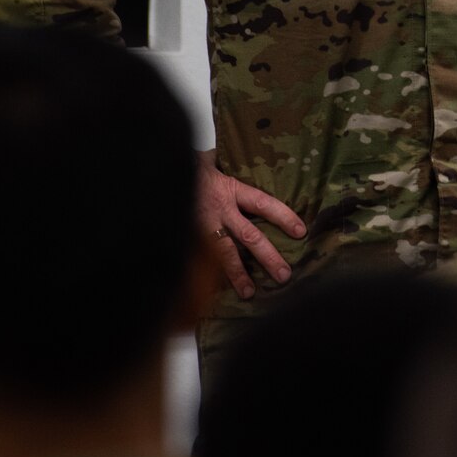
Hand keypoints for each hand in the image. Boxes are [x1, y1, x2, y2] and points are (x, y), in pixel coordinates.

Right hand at [198, 150, 306, 298]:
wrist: (156, 175)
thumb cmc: (185, 169)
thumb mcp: (208, 165)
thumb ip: (225, 171)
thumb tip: (234, 163)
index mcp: (230, 190)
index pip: (264, 203)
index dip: (283, 216)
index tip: (301, 231)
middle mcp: (219, 210)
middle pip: (249, 236)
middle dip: (268, 257)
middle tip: (284, 275)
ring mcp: (201, 227)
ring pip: (224, 253)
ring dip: (238, 274)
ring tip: (250, 293)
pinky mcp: (185, 237)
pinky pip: (198, 259)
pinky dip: (206, 276)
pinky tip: (213, 293)